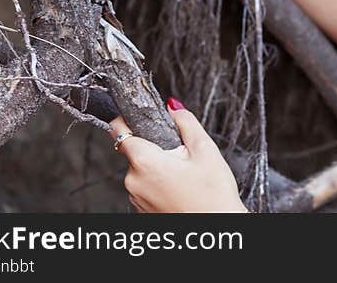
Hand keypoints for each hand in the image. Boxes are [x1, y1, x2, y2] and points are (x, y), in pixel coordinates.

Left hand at [108, 97, 247, 212]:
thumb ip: (186, 123)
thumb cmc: (213, 196)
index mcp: (145, 162)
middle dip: (155, 147)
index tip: (137, 115)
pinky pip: (145, 187)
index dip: (127, 118)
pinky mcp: (142, 211)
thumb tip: (173, 107)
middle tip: (182, 154)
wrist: (217, 229)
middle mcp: (133, 181)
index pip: (119, 130)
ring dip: (158, 167)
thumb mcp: (205, 150)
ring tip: (185, 176)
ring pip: (142, 170)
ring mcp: (136, 199)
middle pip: (135, 151)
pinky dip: (159, 184)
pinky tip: (180, 189)